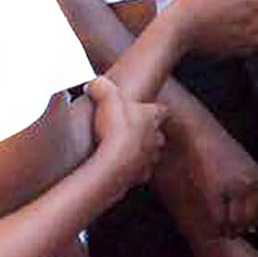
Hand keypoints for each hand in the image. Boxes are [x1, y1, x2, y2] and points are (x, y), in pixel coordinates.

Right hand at [87, 76, 164, 191]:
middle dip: (147, 132)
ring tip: (125, 150)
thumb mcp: (106, 98)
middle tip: (130, 130)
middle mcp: (155, 137)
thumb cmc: (114, 130)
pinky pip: (139, 172)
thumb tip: (97, 82)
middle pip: (157, 133)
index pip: (160, 110)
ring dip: (140, 151)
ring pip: (151, 153)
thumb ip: (103, 87)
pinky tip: (119, 168)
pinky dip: (132, 170)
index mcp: (151, 116)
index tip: (141, 108)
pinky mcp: (141, 175)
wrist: (113, 164)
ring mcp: (150, 157)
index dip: (151, 109)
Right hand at [178, 118, 257, 236]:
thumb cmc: (214, 143)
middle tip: (235, 233)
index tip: (250, 226)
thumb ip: (244, 177)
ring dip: (230, 229)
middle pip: (250, 216)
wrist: (198, 131)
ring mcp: (231, 187)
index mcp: (254, 174)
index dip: (256, 218)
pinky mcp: (214, 190)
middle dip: (243, 227)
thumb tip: (246, 196)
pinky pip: (219, 216)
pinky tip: (215, 228)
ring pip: (235, 220)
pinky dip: (218, 225)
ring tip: (225, 233)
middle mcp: (247, 182)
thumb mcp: (238, 160)